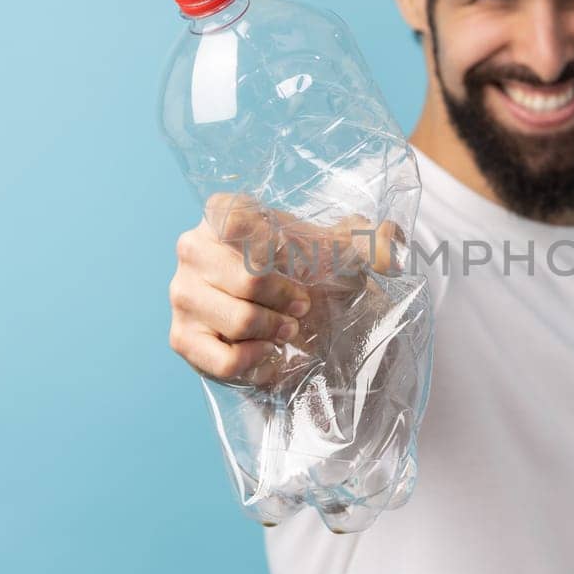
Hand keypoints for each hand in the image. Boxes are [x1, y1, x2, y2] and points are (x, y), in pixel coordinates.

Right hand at [168, 193, 400, 387]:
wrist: (286, 312)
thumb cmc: (305, 272)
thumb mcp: (341, 252)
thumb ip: (372, 242)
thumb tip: (393, 237)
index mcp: (223, 213)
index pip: (237, 218)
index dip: (277, 250)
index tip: (298, 265)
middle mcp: (192, 247)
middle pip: (246, 278)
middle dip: (286, 298)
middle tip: (303, 307)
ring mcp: (181, 294)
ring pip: (236, 319)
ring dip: (274, 330)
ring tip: (289, 330)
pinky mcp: (180, 337)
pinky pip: (221, 358)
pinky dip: (255, 361)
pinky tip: (271, 355)